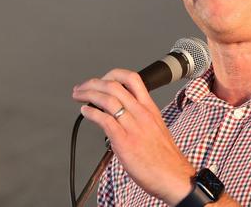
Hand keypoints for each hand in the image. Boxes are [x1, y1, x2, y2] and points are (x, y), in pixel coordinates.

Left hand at [72, 68, 194, 205]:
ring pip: (108, 99)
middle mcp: (142, 113)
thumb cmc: (164, 157)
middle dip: (93, 83)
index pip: (132, 78)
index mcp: (150, 108)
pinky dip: (91, 113)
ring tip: (78, 96)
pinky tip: (85, 112)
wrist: (172, 175)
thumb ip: (138, 118)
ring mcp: (133, 126)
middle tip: (81, 88)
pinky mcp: (124, 141)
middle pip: (114, 85)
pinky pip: (104, 120)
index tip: (101, 80)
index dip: (112, 74)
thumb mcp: (155, 127)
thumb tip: (118, 115)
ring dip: (88, 95)